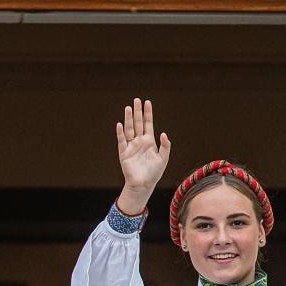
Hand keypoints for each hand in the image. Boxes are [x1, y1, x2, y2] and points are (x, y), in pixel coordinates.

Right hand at [115, 98, 170, 213]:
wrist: (143, 185)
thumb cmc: (154, 173)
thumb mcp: (164, 158)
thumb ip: (165, 145)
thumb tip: (164, 133)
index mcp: (149, 141)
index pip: (148, 124)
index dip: (148, 113)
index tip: (147, 102)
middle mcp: (139, 141)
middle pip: (138, 123)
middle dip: (138, 112)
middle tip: (136, 100)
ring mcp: (131, 146)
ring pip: (130, 129)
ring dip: (129, 119)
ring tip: (128, 108)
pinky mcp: (124, 153)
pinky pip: (121, 141)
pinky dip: (120, 132)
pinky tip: (120, 124)